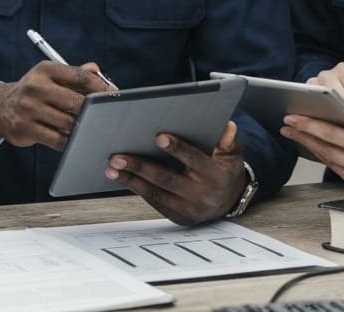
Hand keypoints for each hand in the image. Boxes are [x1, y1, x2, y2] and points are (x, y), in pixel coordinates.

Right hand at [0, 61, 109, 148]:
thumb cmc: (35, 92)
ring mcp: (29, 109)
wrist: (1, 108)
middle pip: (76, 102)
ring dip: (81, 127)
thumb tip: (98, 71)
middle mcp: (35, 87)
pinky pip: (57, 139)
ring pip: (68, 123)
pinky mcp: (26, 128)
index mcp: (45, 70)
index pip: (80, 76)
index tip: (113, 96)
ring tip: (88, 128)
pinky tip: (74, 139)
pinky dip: (69, 141)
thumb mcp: (51, 76)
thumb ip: (76, 73)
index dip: (101, 87)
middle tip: (104, 116)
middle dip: (92, 111)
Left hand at [104, 121, 246, 224]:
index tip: (158, 137)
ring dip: (130, 180)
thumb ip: (229, 141)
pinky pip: (154, 201)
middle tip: (118, 156)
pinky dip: (137, 188)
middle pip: (166, 179)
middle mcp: (200, 195)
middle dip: (140, 167)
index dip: (177, 149)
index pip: (194, 160)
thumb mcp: (232, 156)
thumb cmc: (225, 171)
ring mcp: (187, 209)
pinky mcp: (176, 216)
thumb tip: (228, 126)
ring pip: (155, 193)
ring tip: (111, 168)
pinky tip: (122, 177)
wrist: (228, 202)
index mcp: (214, 176)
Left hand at [282, 94, 343, 194]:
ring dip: (310, 147)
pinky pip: (337, 170)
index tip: (292, 118)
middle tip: (286, 124)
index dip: (308, 126)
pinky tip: (316, 147)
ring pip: (328, 160)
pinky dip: (326, 158)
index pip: (331, 135)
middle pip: (324, 149)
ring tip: (295, 134)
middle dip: (303, 135)